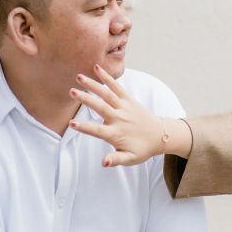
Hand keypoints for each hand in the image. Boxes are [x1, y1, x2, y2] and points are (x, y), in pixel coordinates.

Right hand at [69, 65, 189, 166]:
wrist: (160, 135)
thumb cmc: (142, 149)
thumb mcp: (130, 159)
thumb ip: (116, 159)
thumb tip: (103, 163)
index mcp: (116, 134)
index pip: (98, 131)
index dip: (85, 127)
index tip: (71, 123)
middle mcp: (119, 118)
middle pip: (101, 107)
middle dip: (86, 99)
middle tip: (71, 92)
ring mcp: (124, 107)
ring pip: (107, 94)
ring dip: (93, 85)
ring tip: (79, 76)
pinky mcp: (128, 100)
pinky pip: (117, 87)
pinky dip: (107, 77)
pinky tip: (96, 68)